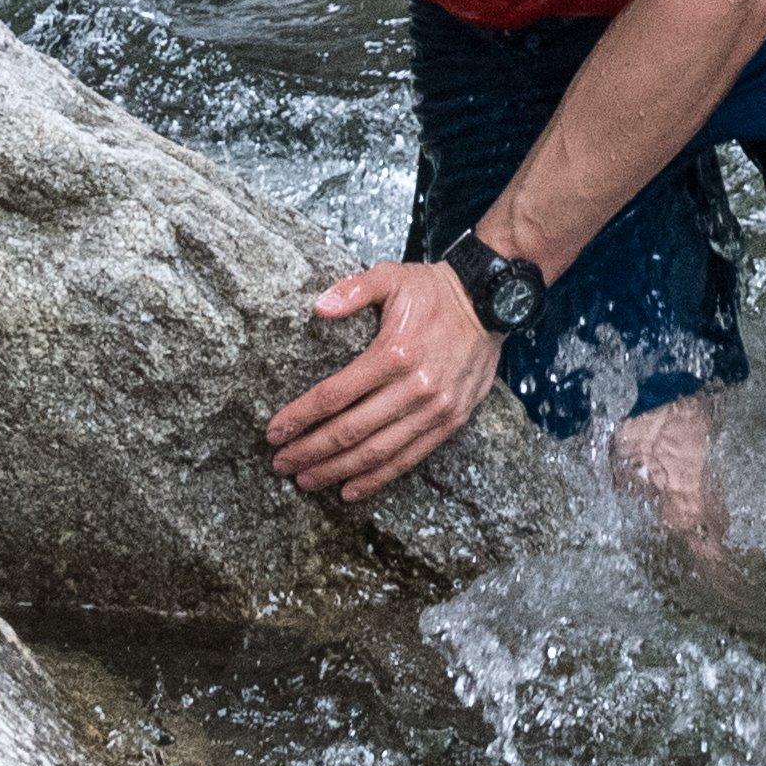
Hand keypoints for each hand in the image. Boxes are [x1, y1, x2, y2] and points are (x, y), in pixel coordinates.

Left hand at [265, 259, 506, 503]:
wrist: (491, 304)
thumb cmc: (434, 291)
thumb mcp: (392, 277)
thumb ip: (353, 290)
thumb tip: (319, 307)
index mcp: (393, 353)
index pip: (335, 395)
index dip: (300, 416)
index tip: (274, 431)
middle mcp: (415, 387)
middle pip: (351, 430)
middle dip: (311, 451)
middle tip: (281, 463)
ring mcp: (435, 409)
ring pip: (377, 451)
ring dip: (338, 470)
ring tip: (306, 480)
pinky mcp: (451, 422)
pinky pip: (409, 458)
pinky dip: (378, 478)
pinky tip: (350, 489)